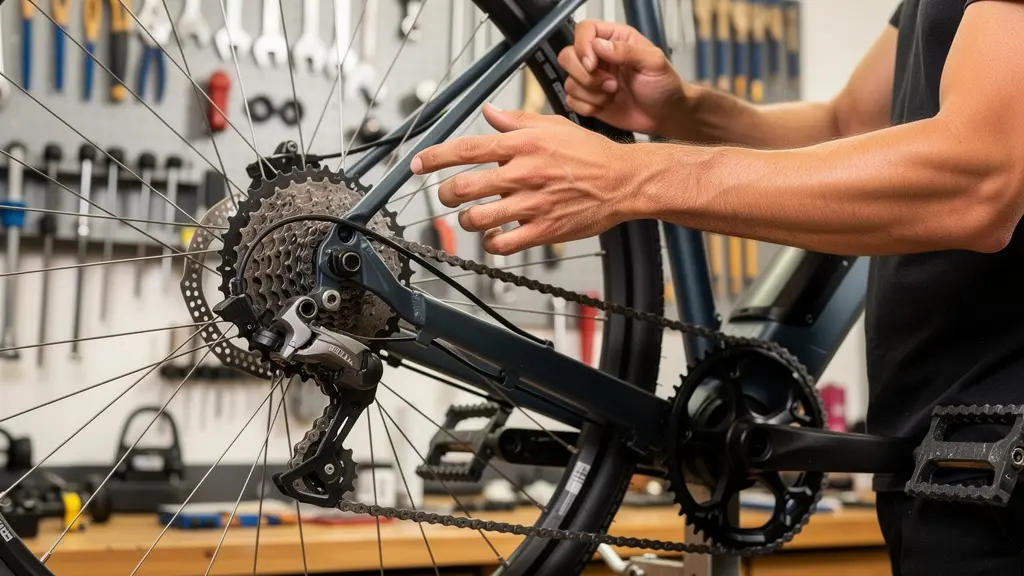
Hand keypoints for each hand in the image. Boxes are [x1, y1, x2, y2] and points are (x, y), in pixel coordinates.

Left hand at [410, 105, 644, 254]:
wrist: (623, 181)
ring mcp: (532, 205)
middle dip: (447, 193)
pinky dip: (491, 243)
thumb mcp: (552, 126)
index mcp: (522, 146)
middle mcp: (523, 174)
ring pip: (478, 219)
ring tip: (472, 216)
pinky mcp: (543, 231)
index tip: (417, 164)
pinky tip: (494, 237)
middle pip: (464, 187)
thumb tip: (488, 112)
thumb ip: (515, 121)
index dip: (434, 158)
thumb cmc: (590, 153)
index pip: (466, 150)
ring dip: (467, 220)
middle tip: (448, 195)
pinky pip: (502, 244)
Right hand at [558, 20, 685, 133]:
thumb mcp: (653, 62)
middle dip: (586, 75)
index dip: (583, 46)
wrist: (666, 115)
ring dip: (590, 93)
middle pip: (568, 56)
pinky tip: (605, 106)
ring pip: (569, 81)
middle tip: (610, 85)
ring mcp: (592, 79)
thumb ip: (627, 51)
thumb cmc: (665, 85)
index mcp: (615, 39)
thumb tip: (599, 46)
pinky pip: (571, 101)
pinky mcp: (589, 99)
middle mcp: (600, 57)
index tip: (593, 64)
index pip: (585, 30)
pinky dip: (586, 106)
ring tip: (612, 95)